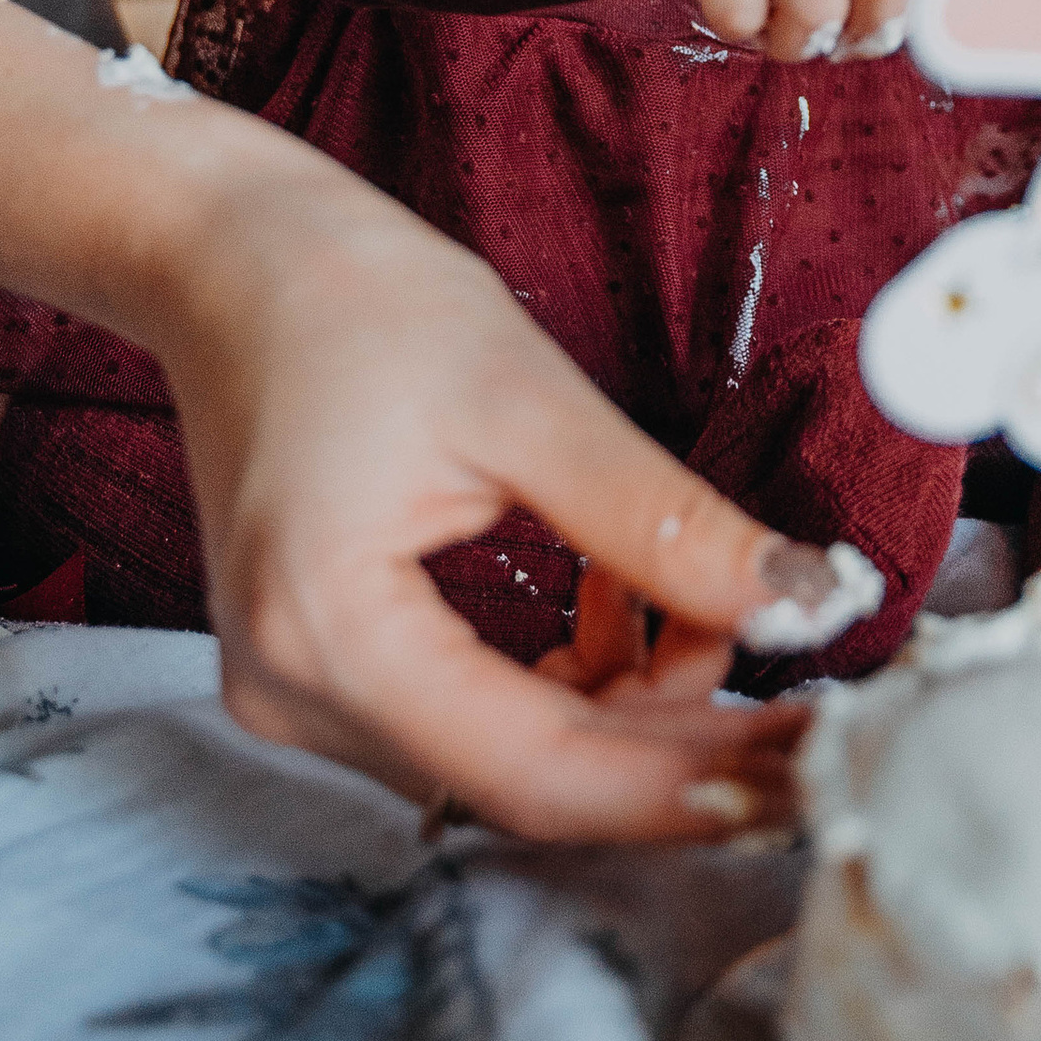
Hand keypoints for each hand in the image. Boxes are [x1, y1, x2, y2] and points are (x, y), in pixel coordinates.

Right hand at [150, 159, 842, 844]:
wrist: (229, 256)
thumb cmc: (352, 296)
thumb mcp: (527, 396)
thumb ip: (660, 521)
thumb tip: (799, 604)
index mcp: (327, 636)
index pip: (537, 775)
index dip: (687, 784)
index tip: (811, 767)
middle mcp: (298, 695)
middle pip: (528, 779)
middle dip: (679, 748)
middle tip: (811, 717)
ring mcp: (303, 689)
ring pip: (512, 753)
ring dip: (632, 704)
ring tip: (711, 602)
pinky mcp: (327, 663)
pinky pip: (476, 712)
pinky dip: (571, 677)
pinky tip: (619, 594)